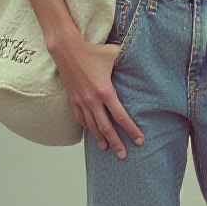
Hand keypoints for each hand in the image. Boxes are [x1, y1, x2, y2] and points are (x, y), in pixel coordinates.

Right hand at [53, 36, 143, 158]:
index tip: (139, 140)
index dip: (131, 129)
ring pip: (92, 126)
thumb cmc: (92, 50)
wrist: (67, 49)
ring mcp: (81, 101)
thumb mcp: (113, 53)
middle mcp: (93, 100)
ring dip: (100, 139)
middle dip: (116, 143)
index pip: (121, 116)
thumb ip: (126, 58)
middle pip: (107, 127)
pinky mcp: (73, 99)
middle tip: (123, 155)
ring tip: (106, 149)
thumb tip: (136, 56)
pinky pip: (80, 117)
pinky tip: (91, 132)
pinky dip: (86, 126)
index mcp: (105, 91)